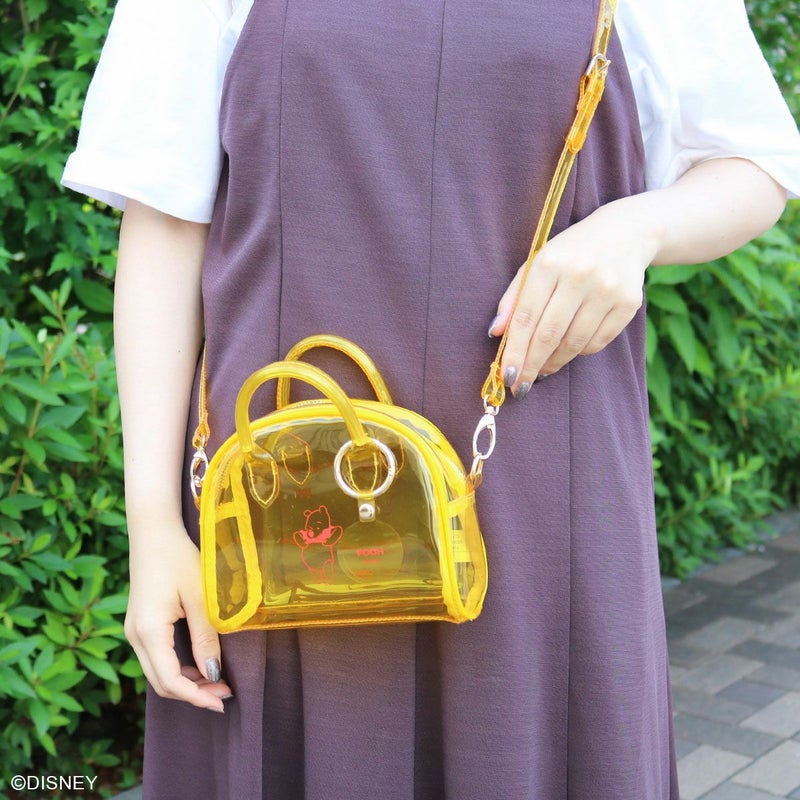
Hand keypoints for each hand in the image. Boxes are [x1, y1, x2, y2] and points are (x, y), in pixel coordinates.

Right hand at [124, 519, 231, 712]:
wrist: (154, 533)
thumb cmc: (179, 559)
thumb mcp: (199, 597)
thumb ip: (206, 637)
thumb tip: (213, 674)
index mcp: (149, 631)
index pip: (170, 680)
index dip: (196, 696)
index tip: (222, 702)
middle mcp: (135, 637)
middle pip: (161, 683)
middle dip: (193, 694)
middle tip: (225, 695)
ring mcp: (134, 632)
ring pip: (157, 673)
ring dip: (186, 683)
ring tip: (218, 683)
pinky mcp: (139, 626)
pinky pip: (156, 658)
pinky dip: (178, 669)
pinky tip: (201, 665)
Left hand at [488, 195, 658, 396]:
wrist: (626, 233)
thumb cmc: (570, 253)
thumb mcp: (537, 264)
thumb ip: (514, 298)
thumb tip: (496, 332)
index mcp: (550, 264)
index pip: (526, 317)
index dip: (515, 352)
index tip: (507, 375)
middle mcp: (580, 275)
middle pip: (549, 335)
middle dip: (532, 366)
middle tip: (521, 386)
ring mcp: (607, 290)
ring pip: (574, 343)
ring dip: (554, 362)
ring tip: (543, 368)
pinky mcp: (629, 303)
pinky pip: (597, 342)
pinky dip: (579, 352)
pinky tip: (569, 349)